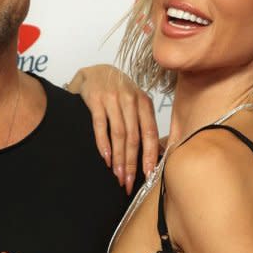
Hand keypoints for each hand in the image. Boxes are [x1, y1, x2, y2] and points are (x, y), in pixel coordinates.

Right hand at [66, 64, 157, 193]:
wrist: (97, 71)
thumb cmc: (119, 91)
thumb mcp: (136, 103)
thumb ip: (144, 124)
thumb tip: (156, 154)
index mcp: (144, 102)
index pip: (150, 133)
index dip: (150, 155)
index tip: (148, 175)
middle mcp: (130, 100)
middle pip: (134, 137)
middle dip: (132, 163)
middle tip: (129, 182)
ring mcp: (112, 99)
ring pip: (118, 134)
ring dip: (119, 158)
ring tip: (118, 175)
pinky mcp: (95, 100)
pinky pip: (100, 126)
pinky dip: (103, 144)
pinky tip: (105, 158)